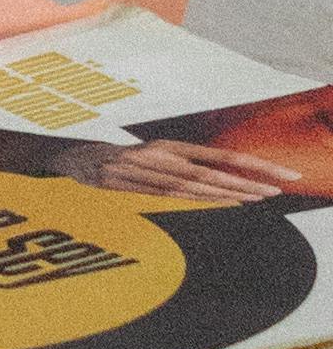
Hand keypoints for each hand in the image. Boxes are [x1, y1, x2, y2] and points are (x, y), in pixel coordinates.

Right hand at [76, 139, 295, 202]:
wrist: (71, 158)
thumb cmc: (117, 159)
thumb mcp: (148, 157)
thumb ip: (179, 166)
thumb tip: (216, 179)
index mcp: (166, 146)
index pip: (217, 155)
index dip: (248, 163)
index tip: (275, 172)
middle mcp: (157, 156)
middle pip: (210, 172)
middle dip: (245, 181)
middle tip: (277, 187)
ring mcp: (143, 172)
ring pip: (193, 186)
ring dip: (229, 193)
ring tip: (260, 196)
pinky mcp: (127, 185)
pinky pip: (171, 196)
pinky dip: (200, 200)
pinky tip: (223, 201)